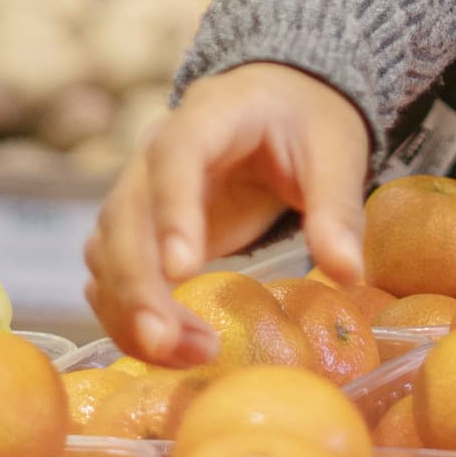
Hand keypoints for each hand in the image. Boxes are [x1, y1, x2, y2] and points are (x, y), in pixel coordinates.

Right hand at [84, 62, 371, 360]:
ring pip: (107, 251)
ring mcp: (141, 192)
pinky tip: (171, 350)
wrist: (280, 102)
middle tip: (166, 341)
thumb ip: (337, 208)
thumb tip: (348, 272)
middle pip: (125, 215)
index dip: (172, 211)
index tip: (184, 270)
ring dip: (132, 309)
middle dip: (138, 284)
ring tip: (190, 354)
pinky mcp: (140, 230)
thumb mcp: (334, 151)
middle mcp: (156, 152)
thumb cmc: (305, 121)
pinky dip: (126, 316)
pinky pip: (110, 275)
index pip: (175, 155)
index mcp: (209, 116)